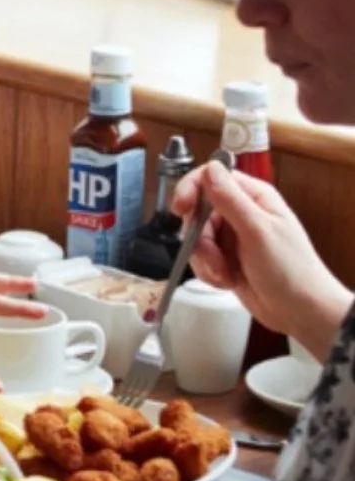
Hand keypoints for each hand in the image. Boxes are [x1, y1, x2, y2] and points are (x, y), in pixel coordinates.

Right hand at [172, 162, 352, 360]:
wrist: (300, 311)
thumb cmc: (291, 271)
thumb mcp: (257, 232)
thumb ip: (231, 200)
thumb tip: (210, 168)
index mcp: (254, 197)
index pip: (212, 178)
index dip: (191, 190)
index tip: (181, 209)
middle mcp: (241, 212)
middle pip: (198, 212)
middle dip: (200, 238)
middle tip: (213, 257)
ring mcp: (233, 236)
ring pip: (196, 238)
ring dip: (205, 260)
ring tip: (225, 274)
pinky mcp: (226, 258)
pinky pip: (201, 258)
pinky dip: (208, 272)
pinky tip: (227, 281)